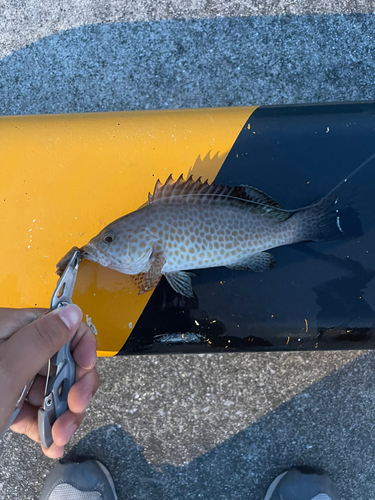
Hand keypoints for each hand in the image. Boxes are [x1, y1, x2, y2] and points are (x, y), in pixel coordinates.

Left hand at [0, 304, 98, 458]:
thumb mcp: (5, 372)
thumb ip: (41, 339)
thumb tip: (72, 312)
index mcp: (6, 329)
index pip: (57, 322)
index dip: (79, 343)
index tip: (86, 367)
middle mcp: (7, 349)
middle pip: (59, 358)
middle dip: (74, 385)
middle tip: (76, 407)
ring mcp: (6, 377)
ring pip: (50, 386)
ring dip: (64, 412)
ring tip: (61, 436)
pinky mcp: (3, 402)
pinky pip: (34, 407)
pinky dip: (47, 425)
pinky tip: (52, 442)